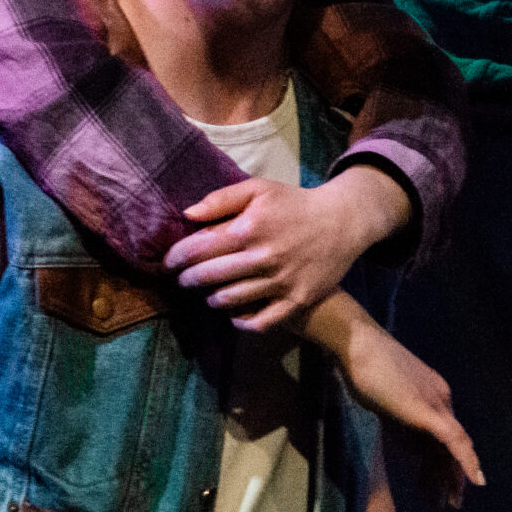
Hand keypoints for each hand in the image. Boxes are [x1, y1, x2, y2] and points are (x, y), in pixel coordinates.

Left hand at [168, 165, 410, 332]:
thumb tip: (188, 215)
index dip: (177, 258)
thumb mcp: (259, 189)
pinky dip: (242, 322)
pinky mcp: (297, 300)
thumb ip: (222, 199)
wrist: (342, 222)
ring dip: (212, 299)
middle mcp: (263, 258)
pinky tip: (234, 316)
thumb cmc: (294, 204)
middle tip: (183, 281)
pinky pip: (261, 322)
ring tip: (209, 295)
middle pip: (211, 277)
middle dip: (189, 280)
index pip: (199, 249)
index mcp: (249, 229)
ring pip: (231, 300)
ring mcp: (281, 282)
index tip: (169, 263)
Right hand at [300, 291, 482, 504]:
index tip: (438, 484)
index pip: (442, 435)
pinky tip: (472, 481)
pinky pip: (455, 442)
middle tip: (451, 501)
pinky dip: (466, 461)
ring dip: (454, 476)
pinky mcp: (430, 412)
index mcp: (433, 394)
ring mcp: (438, 404)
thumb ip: (398, 419)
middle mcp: (442, 400)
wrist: (359, 345)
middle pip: (452, 444)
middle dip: (450, 474)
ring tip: (452, 502)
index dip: (442, 461)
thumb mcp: (385, 398)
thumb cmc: (364, 367)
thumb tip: (402, 440)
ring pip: (456, 447)